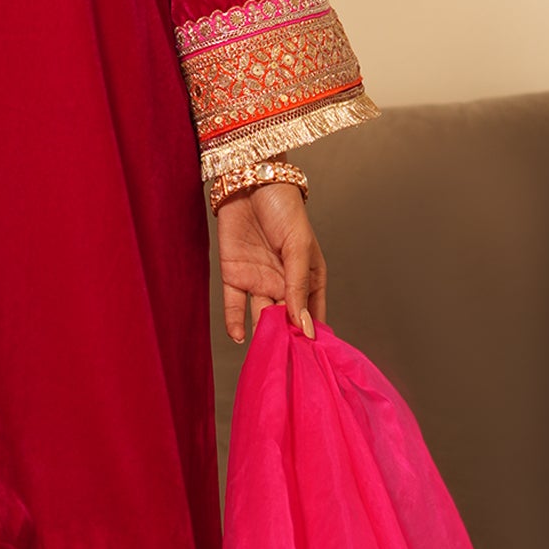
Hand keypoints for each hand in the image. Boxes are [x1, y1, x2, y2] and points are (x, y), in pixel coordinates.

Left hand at [216, 178, 324, 347]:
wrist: (249, 182)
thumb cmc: (284, 209)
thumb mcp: (298, 248)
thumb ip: (298, 286)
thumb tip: (303, 325)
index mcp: (309, 277)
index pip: (312, 313)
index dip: (312, 335)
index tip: (313, 361)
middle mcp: (285, 284)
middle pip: (286, 320)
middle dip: (286, 342)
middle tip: (288, 367)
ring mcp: (259, 281)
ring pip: (261, 316)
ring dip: (263, 335)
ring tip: (266, 357)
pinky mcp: (235, 276)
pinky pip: (235, 305)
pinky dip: (235, 322)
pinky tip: (240, 338)